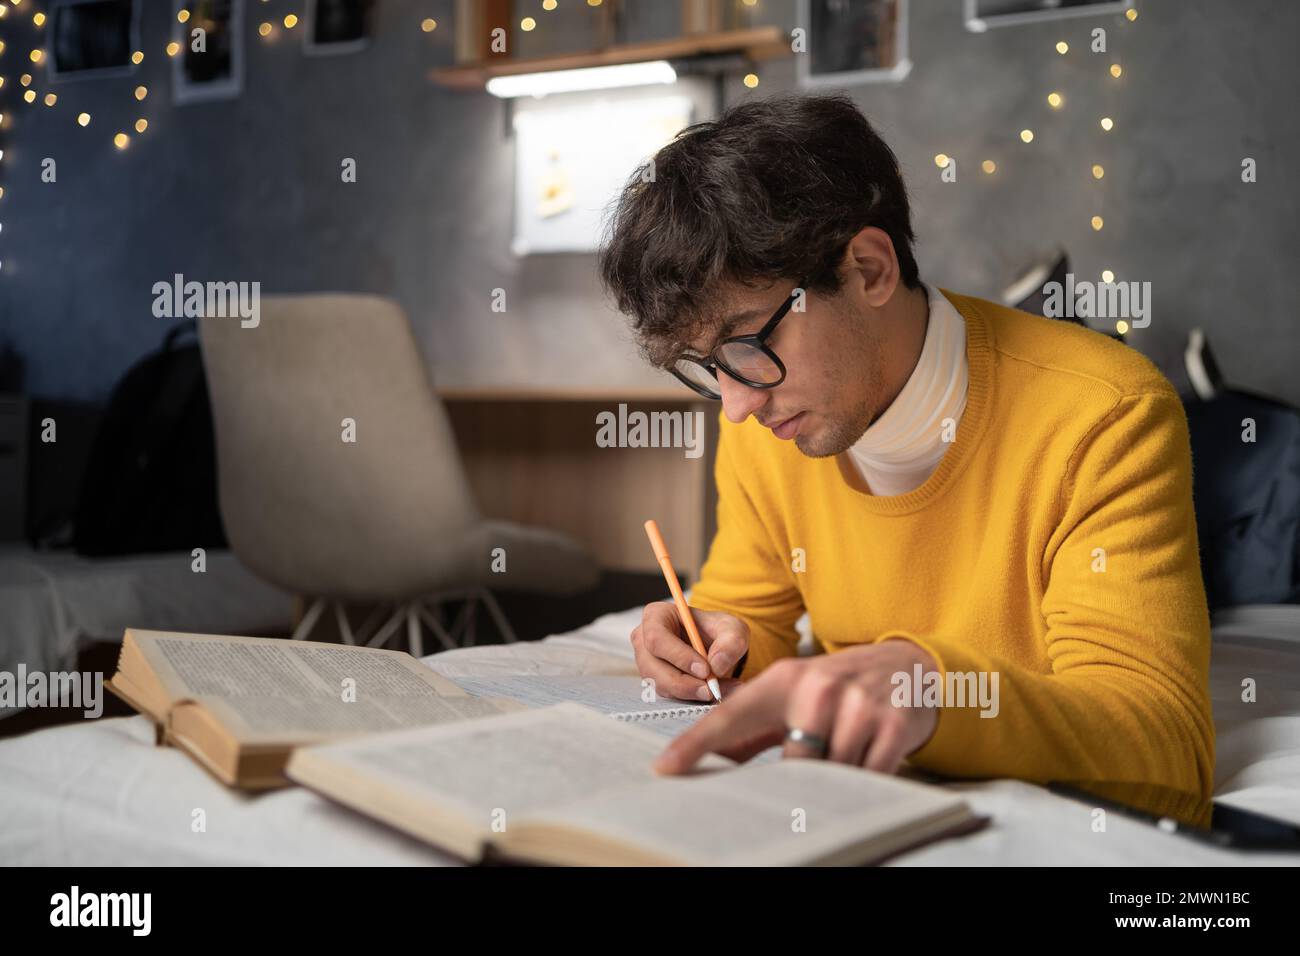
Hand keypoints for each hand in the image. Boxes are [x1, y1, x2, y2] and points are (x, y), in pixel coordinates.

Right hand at [630, 602, 746, 702]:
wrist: (716, 646)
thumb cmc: (717, 630)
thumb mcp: (732, 628)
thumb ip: (731, 641)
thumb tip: (717, 665)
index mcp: (656, 616)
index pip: (657, 638)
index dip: (678, 656)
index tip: (705, 670)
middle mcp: (644, 640)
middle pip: (653, 667)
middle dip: (683, 683)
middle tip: (711, 689)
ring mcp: (646, 663)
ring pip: (661, 685)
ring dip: (690, 692)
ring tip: (720, 690)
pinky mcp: (655, 682)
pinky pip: (669, 696)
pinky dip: (692, 698)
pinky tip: (716, 692)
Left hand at [652, 639, 939, 774]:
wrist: (908, 663)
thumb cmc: (841, 685)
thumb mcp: (794, 694)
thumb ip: (752, 728)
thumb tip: (712, 755)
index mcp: (785, 679)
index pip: (730, 716)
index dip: (695, 744)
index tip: (665, 768)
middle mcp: (818, 687)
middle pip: (790, 762)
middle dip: (802, 769)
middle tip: (819, 752)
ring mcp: (858, 704)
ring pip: (829, 771)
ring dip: (837, 771)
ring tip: (850, 744)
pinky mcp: (893, 724)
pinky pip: (867, 775)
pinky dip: (866, 774)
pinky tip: (871, 752)